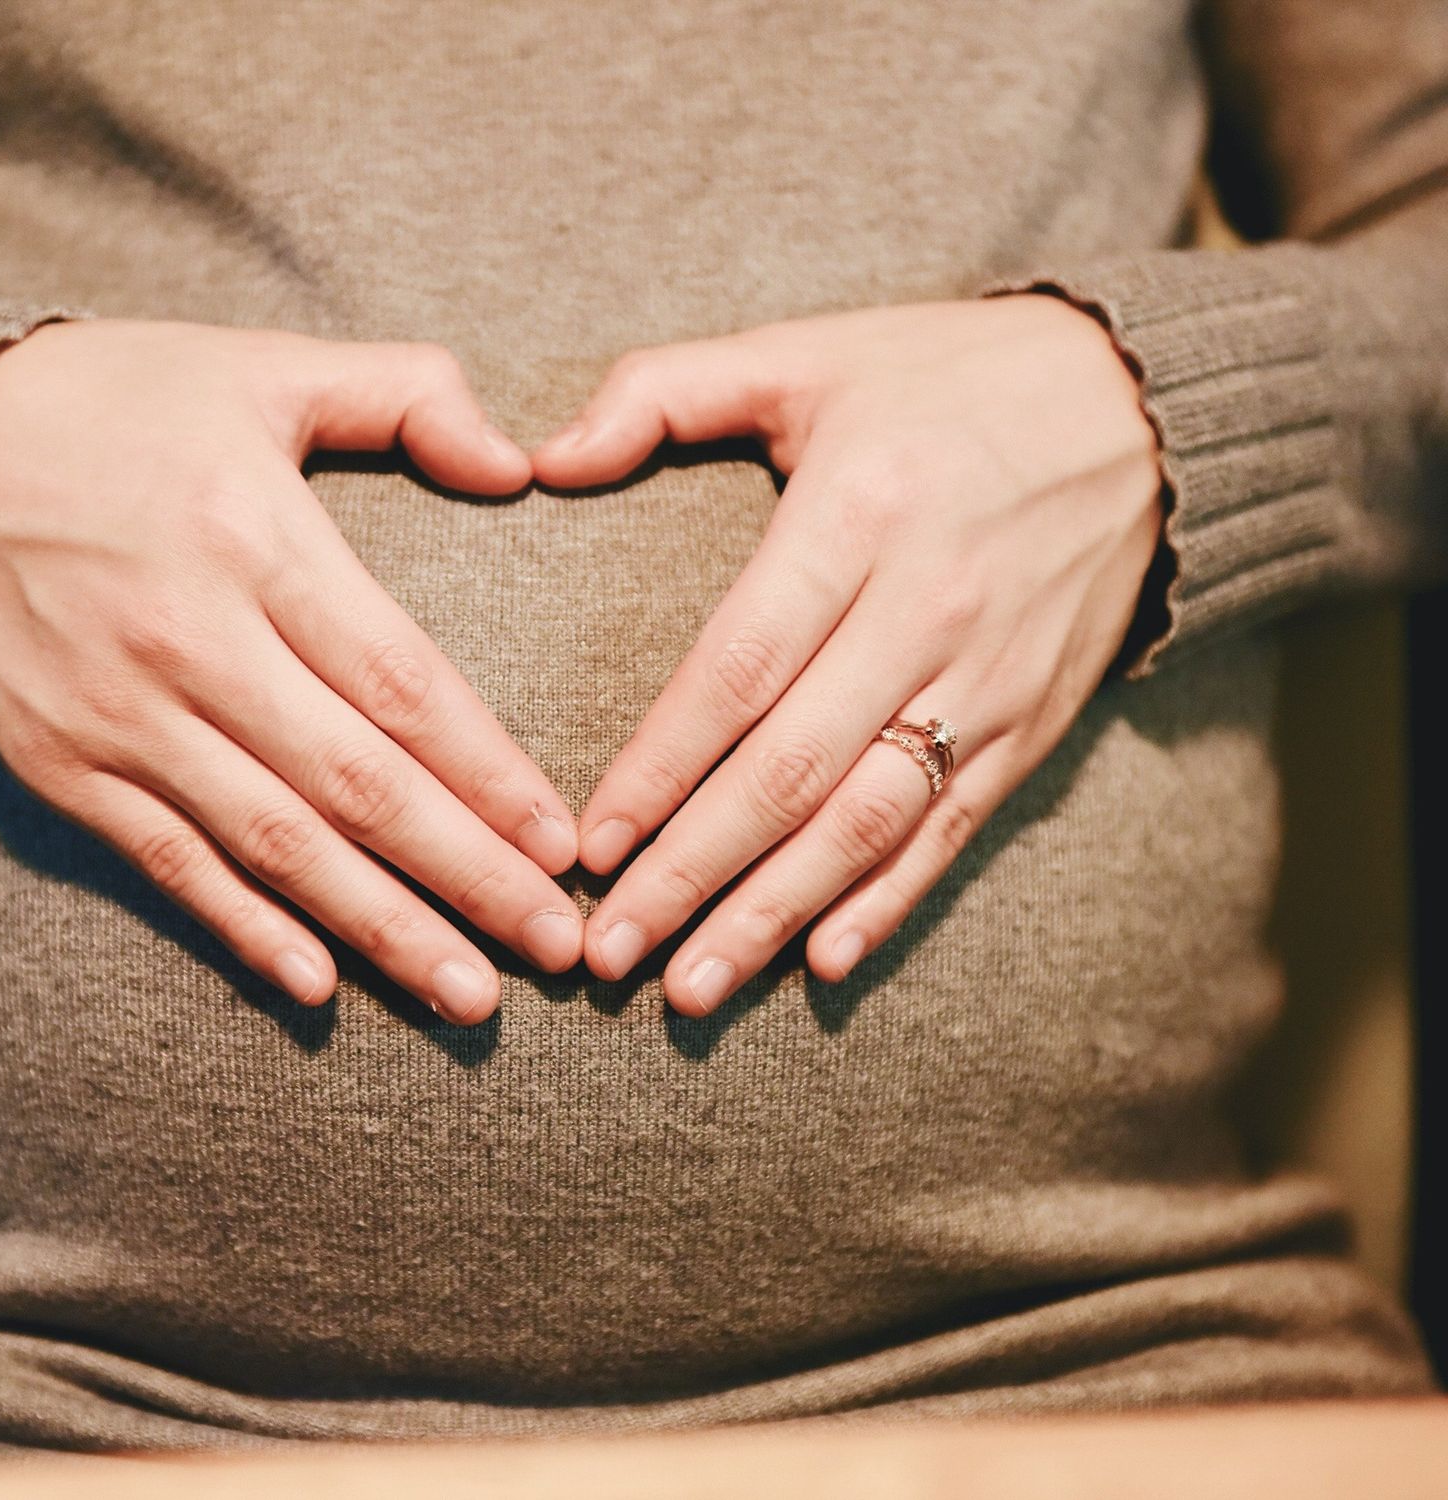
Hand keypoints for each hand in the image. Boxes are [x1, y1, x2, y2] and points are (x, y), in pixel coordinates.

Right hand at [0, 320, 581, 1023]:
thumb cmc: (114, 402)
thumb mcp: (261, 365)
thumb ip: (404, 393)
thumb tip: (517, 462)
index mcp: (253, 537)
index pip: (401, 684)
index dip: (490, 775)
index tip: (564, 846)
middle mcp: (189, 640)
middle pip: (356, 786)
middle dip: (469, 877)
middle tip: (559, 950)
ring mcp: (118, 716)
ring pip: (275, 846)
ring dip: (382, 929)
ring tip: (473, 996)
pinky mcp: (61, 766)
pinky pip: (169, 865)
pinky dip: (245, 930)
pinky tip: (320, 987)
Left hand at [532, 296, 1163, 1013]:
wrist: (1144, 407)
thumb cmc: (943, 380)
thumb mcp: (804, 352)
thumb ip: (663, 392)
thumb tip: (541, 458)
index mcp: (858, 513)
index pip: (739, 668)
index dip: (659, 767)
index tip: (588, 845)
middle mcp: (928, 608)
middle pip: (792, 770)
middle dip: (692, 872)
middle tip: (609, 952)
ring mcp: (990, 676)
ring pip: (868, 821)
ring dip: (774, 914)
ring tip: (690, 988)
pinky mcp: (1035, 721)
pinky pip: (953, 829)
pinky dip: (888, 903)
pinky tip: (821, 963)